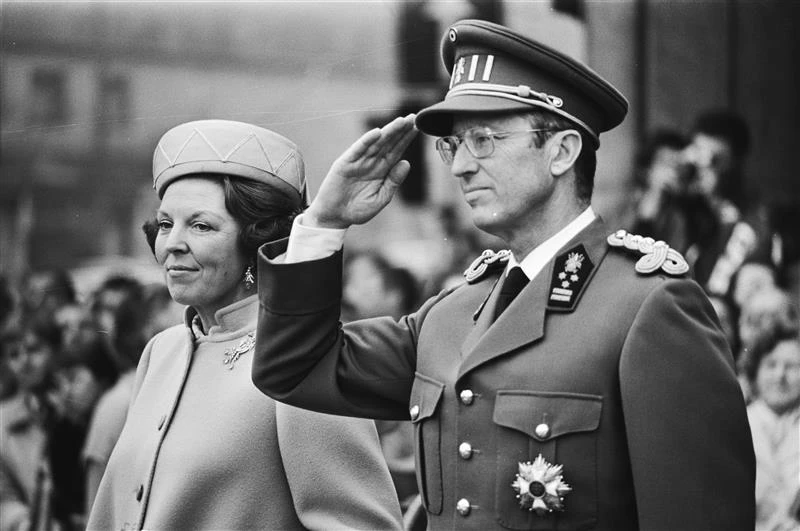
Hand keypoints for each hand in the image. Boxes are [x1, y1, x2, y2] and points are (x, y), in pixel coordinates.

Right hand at [304, 114, 417, 228]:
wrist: (335, 217)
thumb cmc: (358, 209)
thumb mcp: (381, 198)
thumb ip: (393, 182)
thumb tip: (407, 163)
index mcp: (382, 170)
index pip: (396, 151)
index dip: (406, 139)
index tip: (417, 127)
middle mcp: (371, 162)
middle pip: (388, 143)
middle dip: (400, 130)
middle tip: (413, 117)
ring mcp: (358, 161)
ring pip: (376, 143)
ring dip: (388, 132)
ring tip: (400, 121)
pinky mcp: (345, 163)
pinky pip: (357, 150)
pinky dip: (366, 141)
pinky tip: (377, 133)